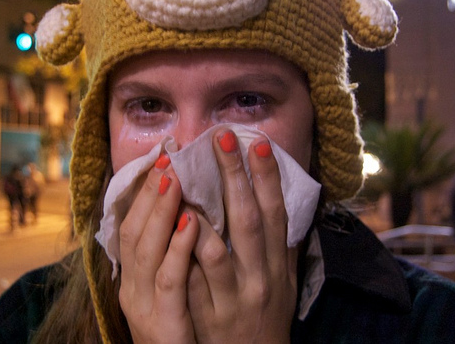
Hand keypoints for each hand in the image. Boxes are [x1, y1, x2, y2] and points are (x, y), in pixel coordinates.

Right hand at [118, 157, 199, 343]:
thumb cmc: (178, 328)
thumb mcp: (167, 288)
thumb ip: (169, 253)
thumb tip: (186, 210)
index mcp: (132, 275)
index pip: (131, 225)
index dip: (144, 190)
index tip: (162, 157)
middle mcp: (131, 286)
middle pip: (133, 229)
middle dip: (150, 190)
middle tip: (168, 155)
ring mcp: (144, 304)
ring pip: (145, 248)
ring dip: (160, 209)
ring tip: (175, 175)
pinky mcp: (163, 321)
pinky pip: (169, 280)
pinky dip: (178, 248)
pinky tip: (192, 222)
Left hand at [186, 129, 297, 343]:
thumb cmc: (269, 317)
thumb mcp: (285, 282)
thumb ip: (282, 246)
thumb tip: (281, 202)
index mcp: (279, 266)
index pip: (276, 215)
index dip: (268, 179)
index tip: (257, 144)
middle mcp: (259, 279)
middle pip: (247, 222)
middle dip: (235, 177)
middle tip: (222, 137)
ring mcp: (231, 298)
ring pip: (215, 251)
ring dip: (200, 212)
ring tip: (184, 173)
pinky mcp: (206, 317)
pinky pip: (190, 281)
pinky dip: (180, 252)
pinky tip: (169, 224)